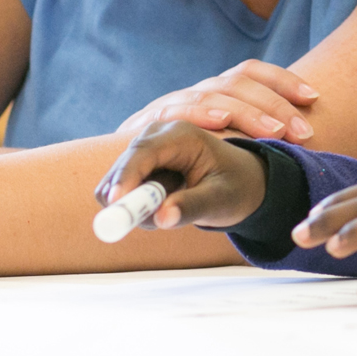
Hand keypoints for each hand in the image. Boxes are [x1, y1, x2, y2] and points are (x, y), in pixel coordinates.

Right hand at [96, 121, 266, 228]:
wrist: (241, 180)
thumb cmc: (236, 186)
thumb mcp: (220, 200)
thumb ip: (191, 207)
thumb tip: (161, 217)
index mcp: (182, 135)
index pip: (143, 152)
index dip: (126, 177)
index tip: (115, 204)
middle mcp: (158, 134)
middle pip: (122, 166)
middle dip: (128, 198)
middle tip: (154, 221)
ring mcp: (145, 146)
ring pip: (116, 182)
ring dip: (136, 204)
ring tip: (174, 206)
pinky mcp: (137, 162)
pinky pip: (120, 188)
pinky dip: (136, 204)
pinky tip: (165, 202)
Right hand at [117, 59, 317, 142]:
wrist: (127, 171)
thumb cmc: (185, 159)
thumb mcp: (221, 142)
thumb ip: (250, 131)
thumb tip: (304, 124)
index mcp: (217, 90)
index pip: (252, 71)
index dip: (283, 80)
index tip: (314, 97)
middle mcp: (196, 91)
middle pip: (238, 82)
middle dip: (274, 105)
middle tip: (302, 132)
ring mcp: (171, 104)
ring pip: (212, 94)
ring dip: (247, 113)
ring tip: (275, 133)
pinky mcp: (145, 124)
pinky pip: (174, 112)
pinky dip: (197, 113)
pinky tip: (219, 121)